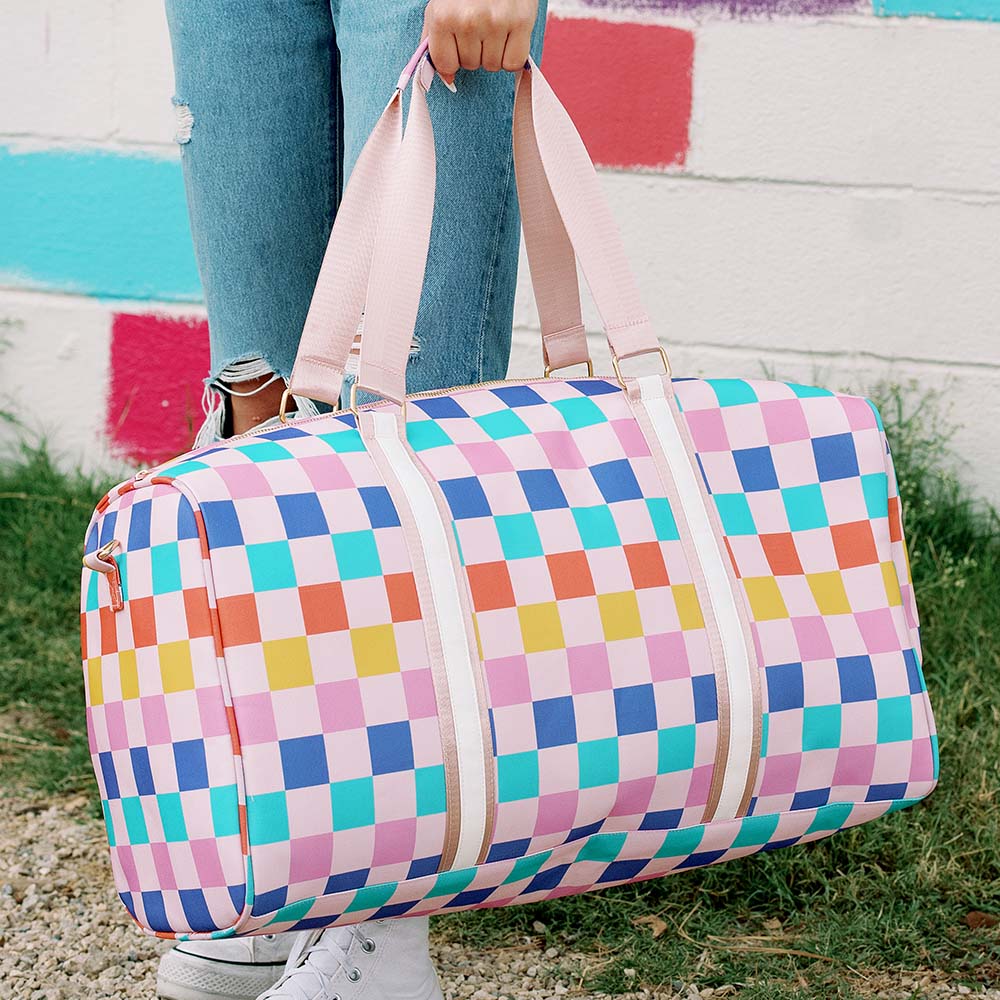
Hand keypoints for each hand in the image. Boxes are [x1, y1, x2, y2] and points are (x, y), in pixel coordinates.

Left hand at [422, 0, 538, 89]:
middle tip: (480, 26)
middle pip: (471, 65)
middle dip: (475, 51)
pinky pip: (513, 63)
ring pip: (493, 65)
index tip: (458, 41)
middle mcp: (468, 21)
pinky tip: (509, 36)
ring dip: (494, 53)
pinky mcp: (521, 22)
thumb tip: (447, 79)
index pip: (446, 65)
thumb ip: (435, 43)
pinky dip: (512, 55)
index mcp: (443, 17)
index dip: (453, 57)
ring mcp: (496, 23)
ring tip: (494, 27)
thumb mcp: (440, 7)